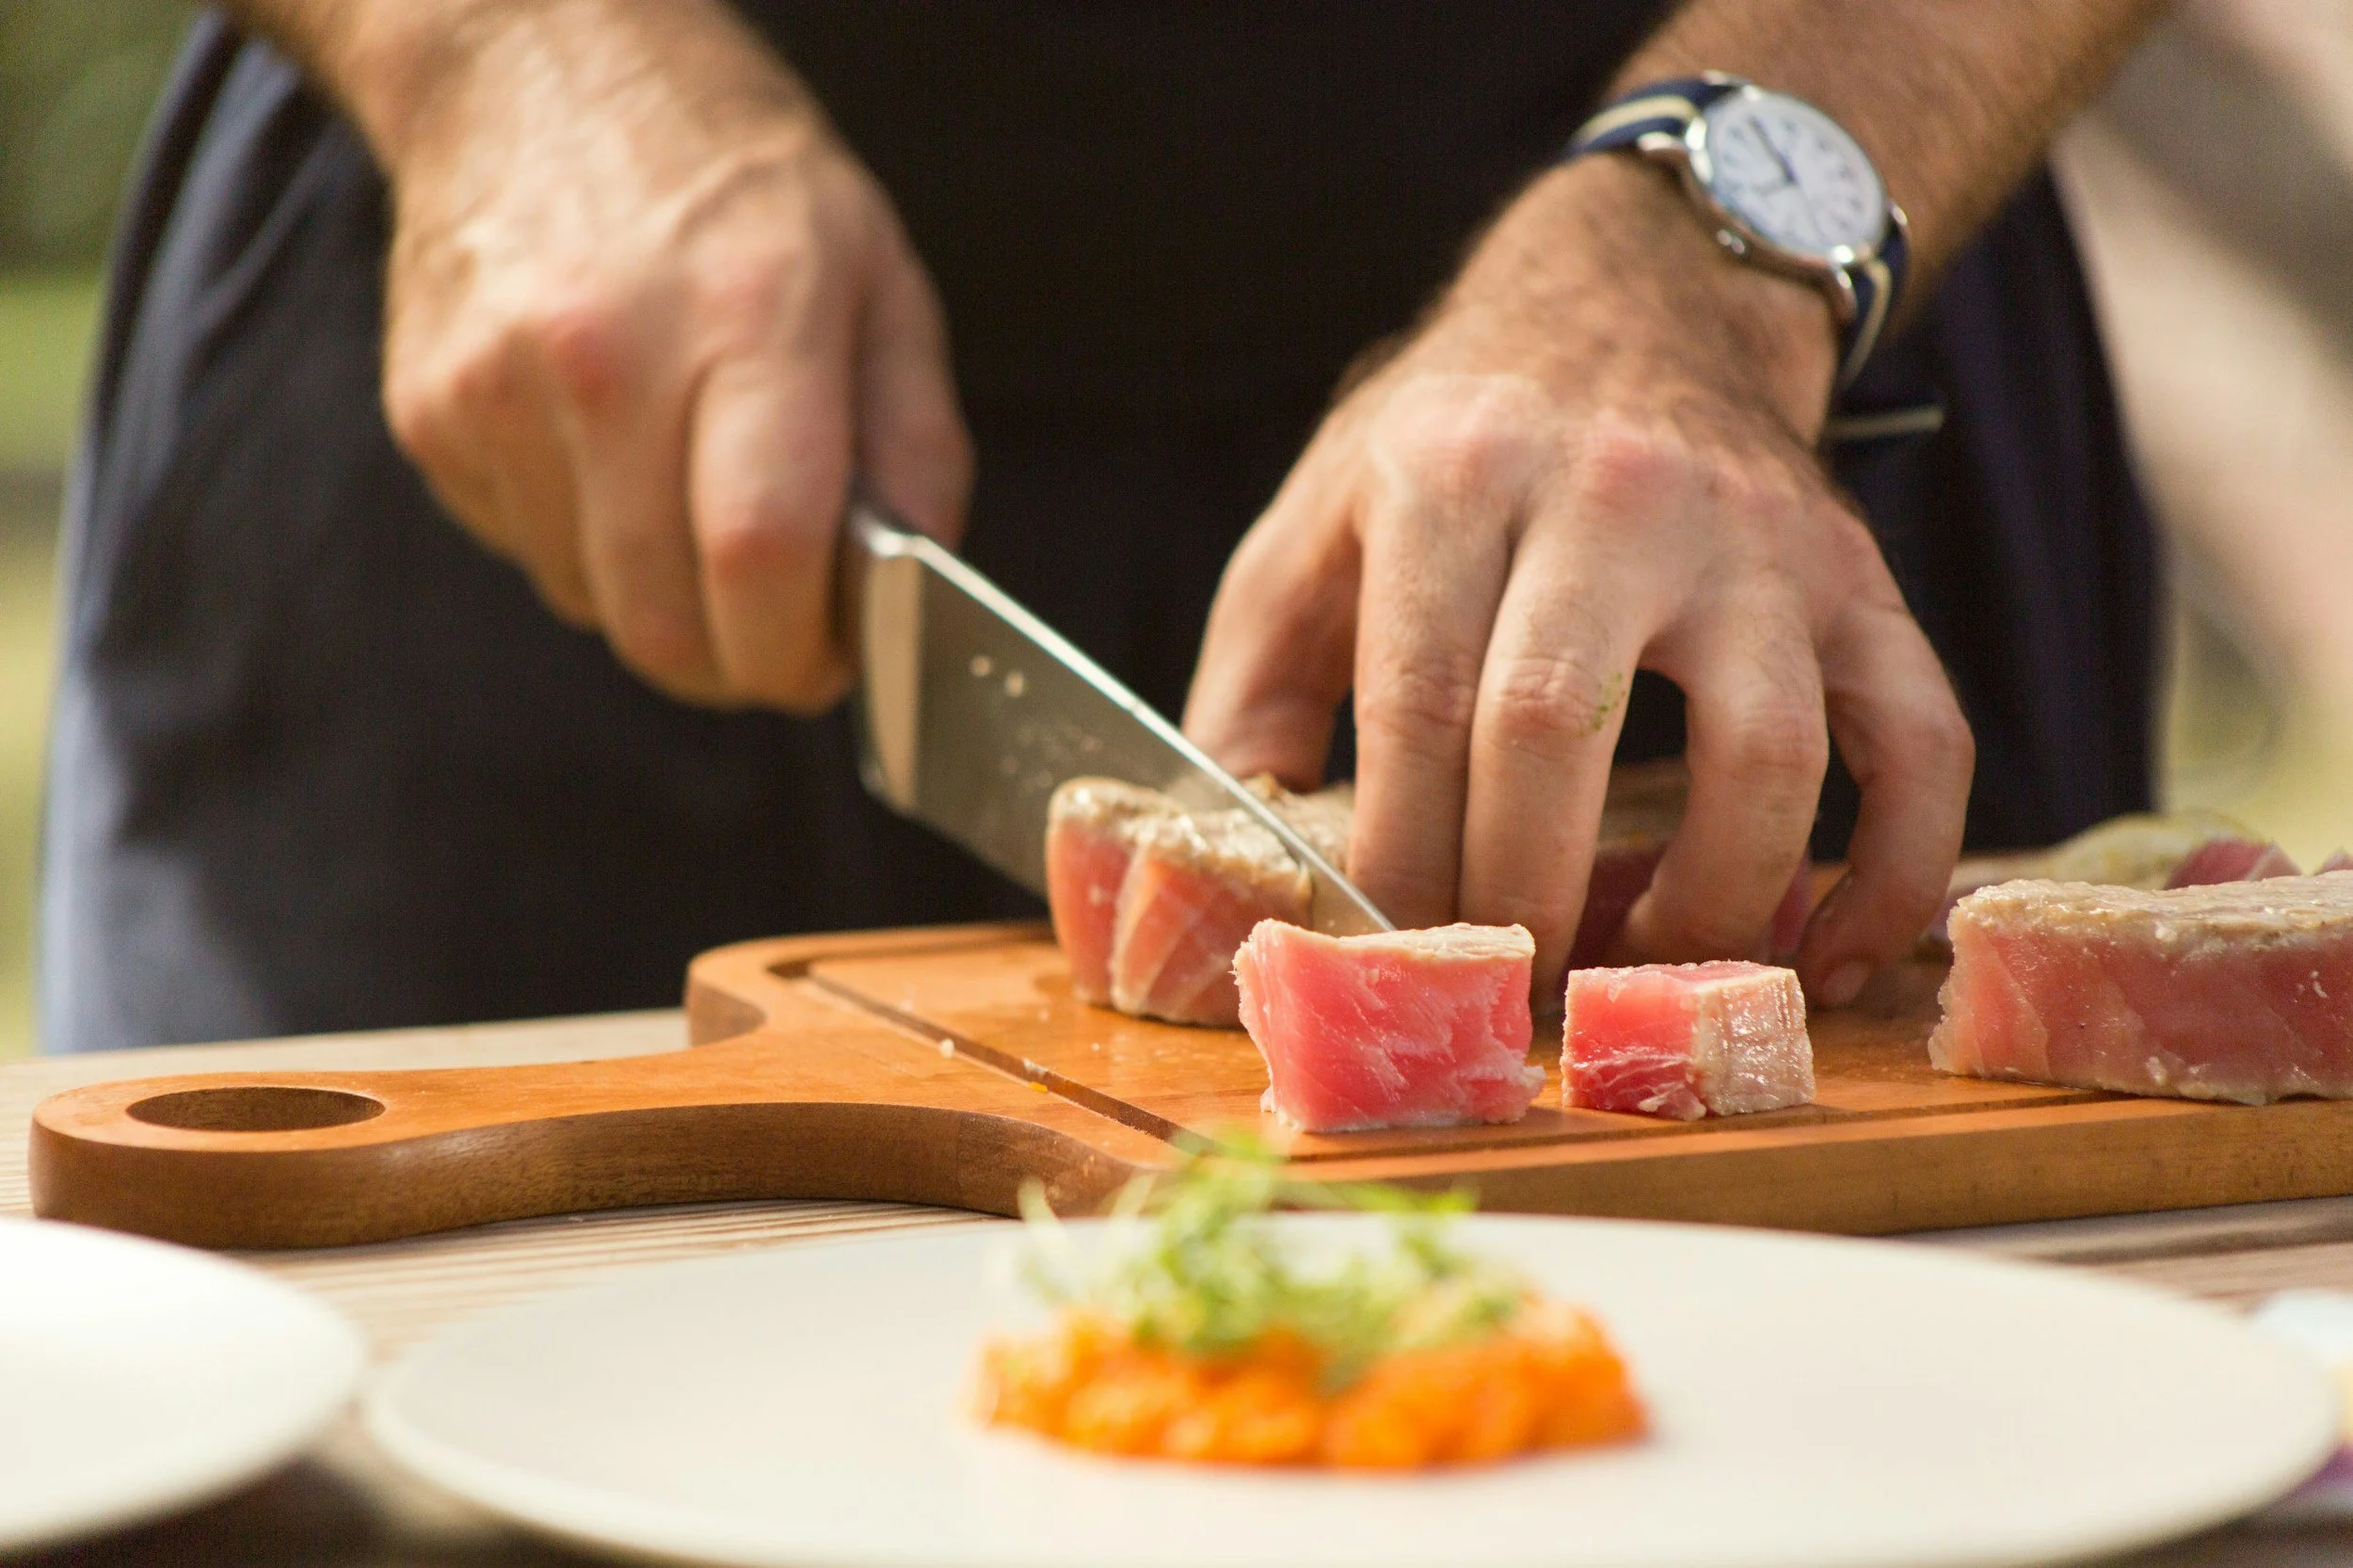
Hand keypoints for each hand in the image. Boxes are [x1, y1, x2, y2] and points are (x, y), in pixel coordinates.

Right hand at [372, 0, 968, 709]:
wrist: (530, 60)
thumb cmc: (729, 174)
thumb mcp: (879, 273)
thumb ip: (916, 444)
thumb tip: (916, 586)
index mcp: (747, 312)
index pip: (760, 555)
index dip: (799, 654)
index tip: (827, 666)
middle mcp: (607, 353)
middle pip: (663, 623)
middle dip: (733, 664)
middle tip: (771, 631)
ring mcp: (498, 389)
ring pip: (593, 606)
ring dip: (658, 598)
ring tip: (685, 490)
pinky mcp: (429, 415)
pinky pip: (526, 552)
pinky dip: (585, 543)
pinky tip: (607, 448)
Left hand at [1184, 155, 1971, 1003]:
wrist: (1632, 302)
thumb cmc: (1453, 442)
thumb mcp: (1317, 521)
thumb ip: (1255, 684)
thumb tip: (1234, 866)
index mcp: (1456, 477)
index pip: (1421, 703)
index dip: (1402, 859)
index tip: (1393, 954)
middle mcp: (1614, 494)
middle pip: (1560, 728)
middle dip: (1520, 895)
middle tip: (1502, 983)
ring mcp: (1758, 539)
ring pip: (1765, 752)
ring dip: (1706, 903)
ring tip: (1642, 970)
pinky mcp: (1861, 581)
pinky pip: (1924, 743)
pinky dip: (1899, 871)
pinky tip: (1831, 953)